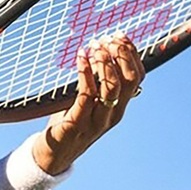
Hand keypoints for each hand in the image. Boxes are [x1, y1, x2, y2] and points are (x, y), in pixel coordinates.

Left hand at [33, 33, 144, 174]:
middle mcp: (113, 114)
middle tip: (107, 38)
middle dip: (121, 55)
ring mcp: (97, 121)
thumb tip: (101, 54)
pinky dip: (86, 74)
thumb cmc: (70, 122)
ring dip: (104, 63)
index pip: (137, 77)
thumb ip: (98, 84)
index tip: (121, 35)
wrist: (53, 154)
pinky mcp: (78, 123)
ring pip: (112, 88)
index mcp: (119, 107)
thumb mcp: (89, 102)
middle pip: (129, 80)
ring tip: (94, 46)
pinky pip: (87, 95)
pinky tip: (81, 58)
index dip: (132, 54)